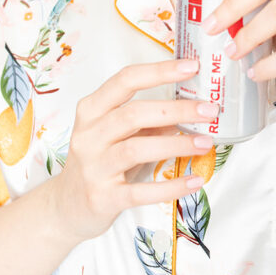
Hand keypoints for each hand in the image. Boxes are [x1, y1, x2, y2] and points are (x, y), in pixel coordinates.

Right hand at [53, 60, 215, 240]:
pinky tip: (194, 181)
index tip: (192, 66)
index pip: (126, 80)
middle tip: (209, 110)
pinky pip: (140, 191)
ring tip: (206, 143)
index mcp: (92, 110)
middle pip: (133, 113)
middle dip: (176, 110)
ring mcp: (93, 167)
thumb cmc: (100, 162)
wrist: (66, 208)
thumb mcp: (119, 135)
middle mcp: (89, 135)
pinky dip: (171, 186)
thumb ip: (149, 121)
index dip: (160, 71)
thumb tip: (191, 107)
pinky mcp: (102, 198)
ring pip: (136, 149)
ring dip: (176, 145)